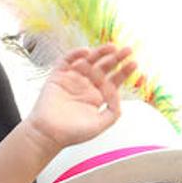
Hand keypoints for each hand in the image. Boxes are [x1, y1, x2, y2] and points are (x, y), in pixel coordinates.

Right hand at [23, 44, 138, 153]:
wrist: (47, 135)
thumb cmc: (72, 133)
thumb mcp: (100, 124)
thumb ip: (114, 110)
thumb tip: (117, 92)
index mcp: (97, 96)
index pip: (114, 80)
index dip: (124, 71)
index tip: (134, 64)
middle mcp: (86, 86)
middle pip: (104, 67)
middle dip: (116, 58)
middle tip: (127, 50)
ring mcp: (72, 79)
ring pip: (88, 60)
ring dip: (100, 52)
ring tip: (111, 47)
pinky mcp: (58, 76)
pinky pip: (66, 60)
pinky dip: (75, 54)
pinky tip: (86, 52)